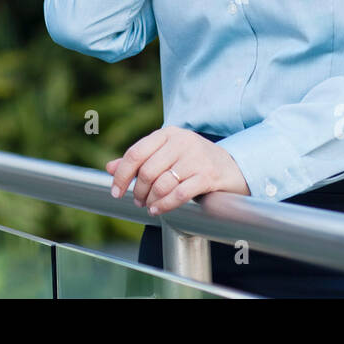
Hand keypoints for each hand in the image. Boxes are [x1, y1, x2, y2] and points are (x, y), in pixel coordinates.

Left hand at [105, 125, 250, 215]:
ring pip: (161, 183)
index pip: (136, 152)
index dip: (121, 174)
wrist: (234, 167)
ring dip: (151, 200)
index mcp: (168, 133)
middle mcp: (182, 142)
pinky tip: (159, 209)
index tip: (116, 191)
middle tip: (138, 201)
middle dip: (138, 191)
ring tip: (150, 206)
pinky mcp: (208, 175)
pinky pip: (179, 194)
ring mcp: (196, 158)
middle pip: (147, 171)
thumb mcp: (167, 155)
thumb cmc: (194, 161)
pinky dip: (165, 205)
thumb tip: (109, 167)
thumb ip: (140, 160)